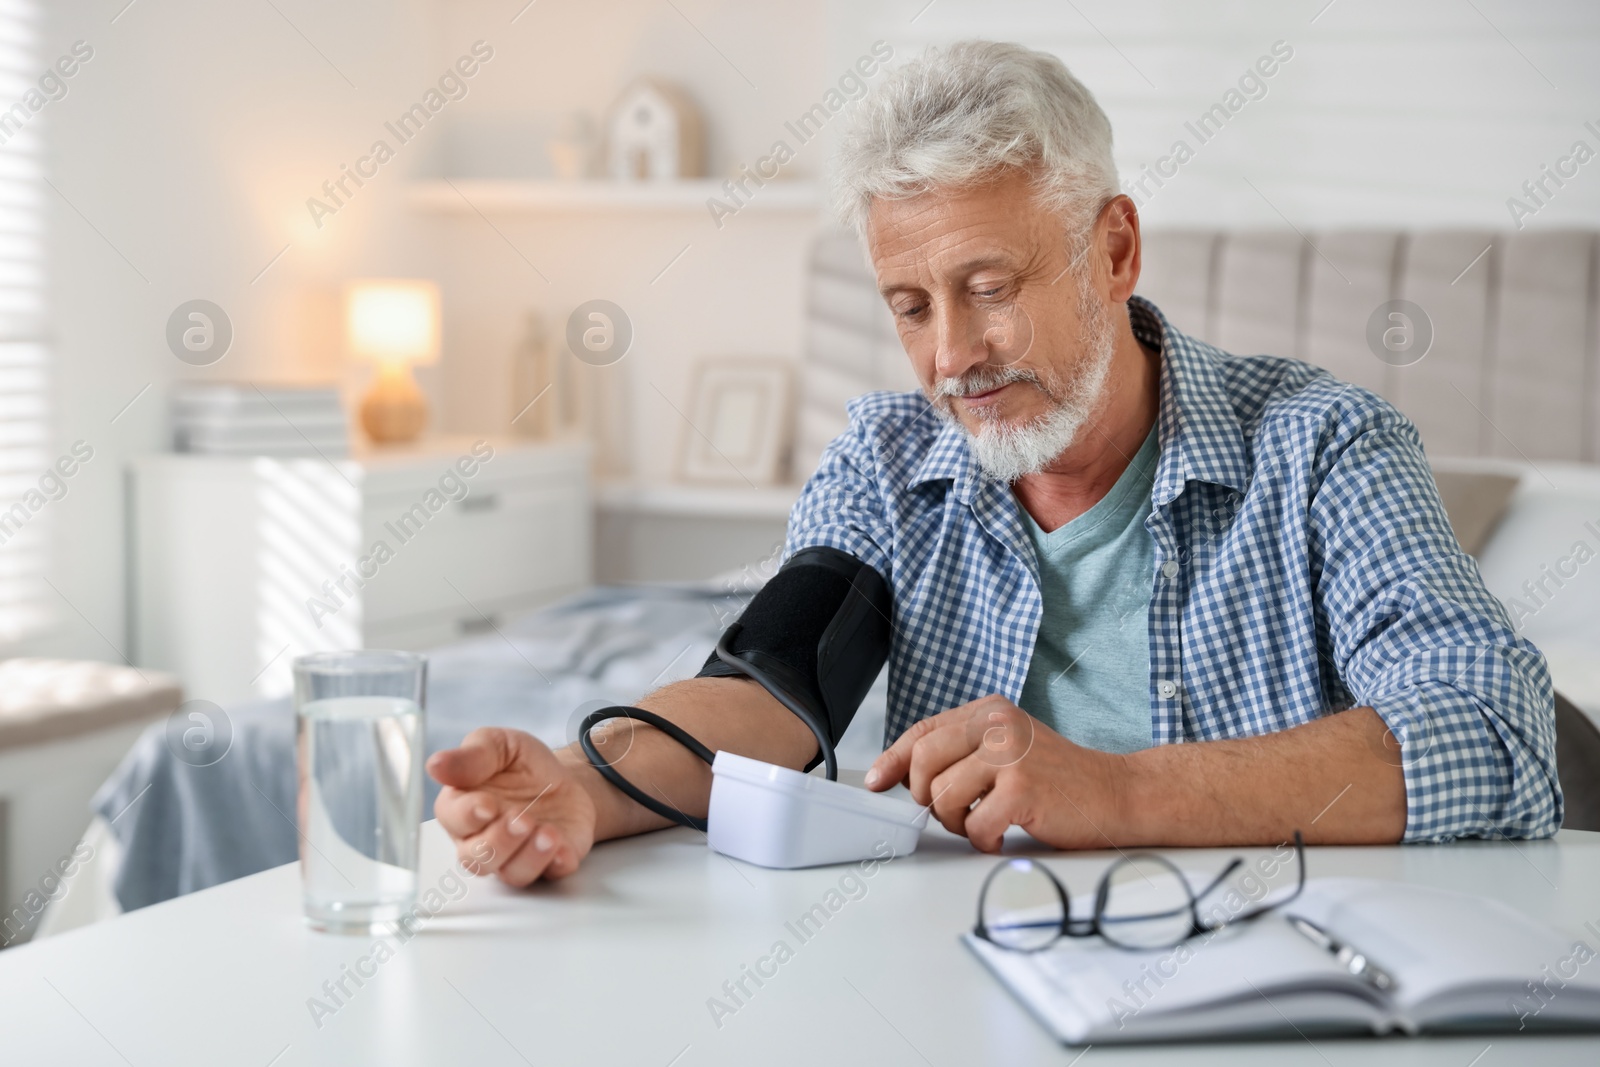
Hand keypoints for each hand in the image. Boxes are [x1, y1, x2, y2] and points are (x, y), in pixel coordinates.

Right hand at [428, 727, 596, 885]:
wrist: (566, 779)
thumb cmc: (523, 764)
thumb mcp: (500, 745)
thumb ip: (472, 755)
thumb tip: (436, 765)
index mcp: (462, 807)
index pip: (452, 819)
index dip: (467, 816)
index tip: (487, 804)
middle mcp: (482, 839)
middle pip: (476, 858)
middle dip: (499, 842)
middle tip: (523, 819)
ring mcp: (514, 855)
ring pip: (510, 872)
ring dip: (529, 856)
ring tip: (548, 834)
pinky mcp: (547, 864)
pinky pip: (548, 875)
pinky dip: (555, 865)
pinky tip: (562, 849)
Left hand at [863, 695, 1130, 851]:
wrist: (1118, 795)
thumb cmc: (1059, 780)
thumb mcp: (1007, 749)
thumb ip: (962, 753)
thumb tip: (902, 776)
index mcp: (990, 710)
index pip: (923, 731)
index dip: (893, 760)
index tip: (876, 781)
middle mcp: (998, 724)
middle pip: (924, 762)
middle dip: (926, 797)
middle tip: (952, 813)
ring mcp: (1011, 753)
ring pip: (942, 797)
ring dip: (957, 823)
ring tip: (984, 822)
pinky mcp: (1022, 787)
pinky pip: (974, 825)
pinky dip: (983, 840)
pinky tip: (1002, 834)